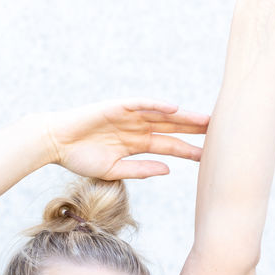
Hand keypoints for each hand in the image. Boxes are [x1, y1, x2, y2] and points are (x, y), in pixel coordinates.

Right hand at [43, 98, 210, 179]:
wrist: (55, 143)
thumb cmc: (80, 158)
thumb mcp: (114, 170)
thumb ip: (141, 169)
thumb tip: (168, 170)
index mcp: (136, 144)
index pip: (169, 145)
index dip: (188, 150)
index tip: (209, 157)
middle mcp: (136, 128)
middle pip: (171, 128)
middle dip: (194, 130)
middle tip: (219, 133)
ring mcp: (128, 116)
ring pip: (161, 115)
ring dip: (183, 117)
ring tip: (204, 120)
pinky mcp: (117, 107)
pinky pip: (140, 104)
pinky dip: (156, 105)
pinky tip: (174, 108)